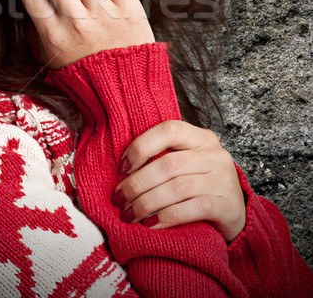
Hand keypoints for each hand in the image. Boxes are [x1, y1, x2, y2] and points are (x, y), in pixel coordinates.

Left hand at [112, 120, 245, 242]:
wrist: (234, 213)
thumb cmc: (200, 185)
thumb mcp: (186, 164)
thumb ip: (163, 158)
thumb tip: (121, 169)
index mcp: (201, 137)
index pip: (169, 130)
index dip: (141, 146)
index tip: (121, 168)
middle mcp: (215, 154)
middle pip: (169, 164)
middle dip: (137, 183)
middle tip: (119, 199)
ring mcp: (223, 179)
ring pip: (178, 187)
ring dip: (147, 203)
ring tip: (129, 214)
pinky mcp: (228, 205)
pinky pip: (192, 209)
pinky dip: (167, 217)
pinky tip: (151, 224)